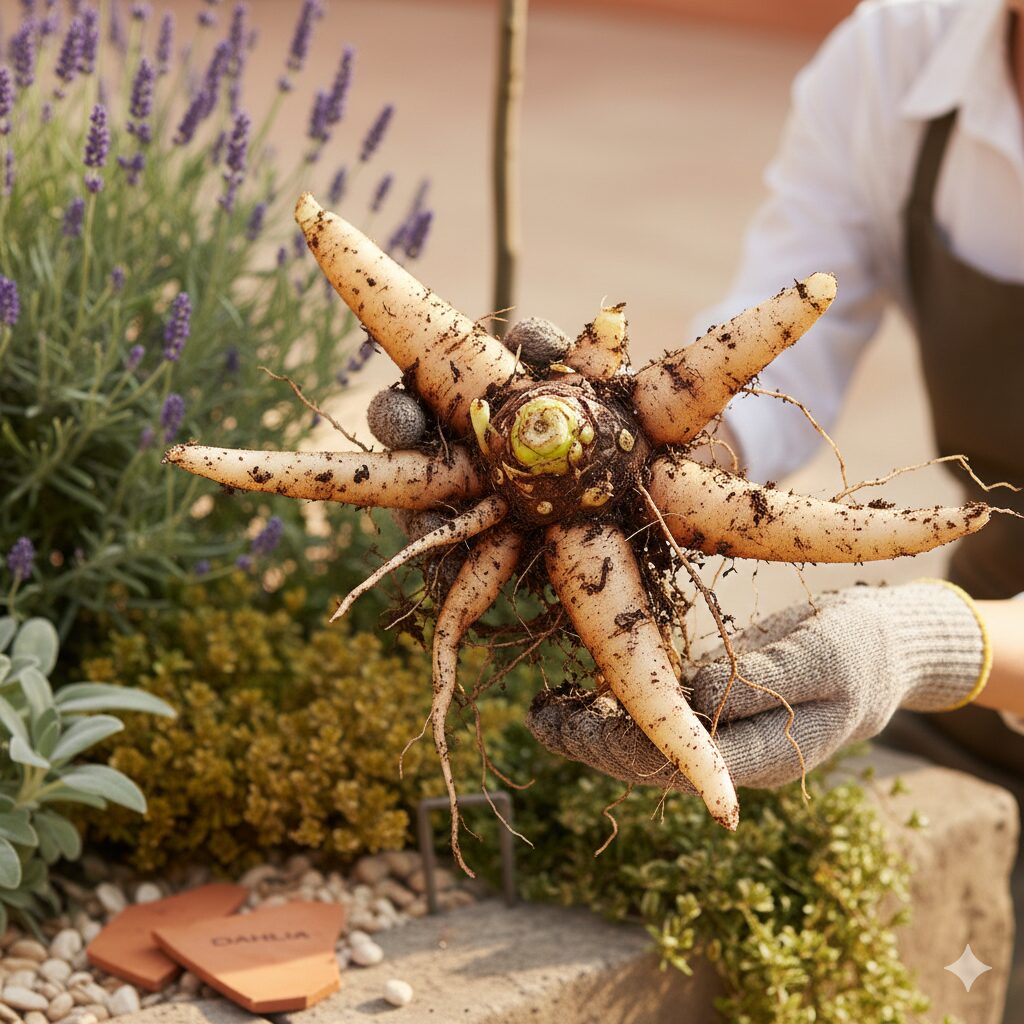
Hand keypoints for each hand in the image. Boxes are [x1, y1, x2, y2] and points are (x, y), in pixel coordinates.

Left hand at [526, 581, 988, 789]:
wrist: (882, 644)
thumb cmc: (861, 648)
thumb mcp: (823, 657)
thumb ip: (763, 681)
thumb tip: (695, 696)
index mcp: (765, 757)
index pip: (679, 766)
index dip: (623, 748)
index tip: (574, 726)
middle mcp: (733, 753)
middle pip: (649, 761)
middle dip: (591, 743)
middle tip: (538, 719)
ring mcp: (719, 731)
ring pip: (643, 741)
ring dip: (590, 729)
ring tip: (539, 712)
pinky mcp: (710, 702)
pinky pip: (654, 713)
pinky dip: (612, 705)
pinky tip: (572, 694)